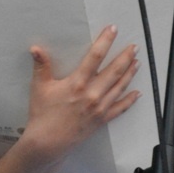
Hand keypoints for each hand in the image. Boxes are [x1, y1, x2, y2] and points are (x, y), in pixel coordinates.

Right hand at [24, 25, 139, 156]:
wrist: (48, 142)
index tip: (112, 30)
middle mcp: (92, 94)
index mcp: (77, 83)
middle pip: (114, 71)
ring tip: (136, 62)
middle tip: (133, 46)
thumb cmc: (42, 115)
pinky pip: (120, 108)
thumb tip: (36, 49)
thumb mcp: (39, 87)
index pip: (95, 57)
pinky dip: (130, 100)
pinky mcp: (102, 119)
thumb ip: (41, 66)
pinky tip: (137, 93)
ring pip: (120, 87)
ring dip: (129, 74)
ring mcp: (99, 107)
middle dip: (125, 57)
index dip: (105, 41)